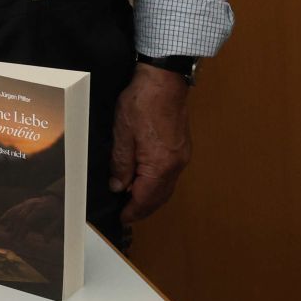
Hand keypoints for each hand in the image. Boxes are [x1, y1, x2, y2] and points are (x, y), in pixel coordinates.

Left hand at [110, 64, 192, 222]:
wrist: (164, 81)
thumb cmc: (141, 103)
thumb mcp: (122, 134)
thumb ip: (121, 164)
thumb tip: (118, 186)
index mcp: (160, 165)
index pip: (145, 198)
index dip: (132, 210)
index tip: (122, 218)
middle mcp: (176, 165)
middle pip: (159, 197)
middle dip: (143, 208)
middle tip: (127, 215)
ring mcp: (182, 157)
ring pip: (167, 187)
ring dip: (151, 198)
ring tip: (133, 202)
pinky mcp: (182, 148)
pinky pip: (170, 175)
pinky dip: (158, 184)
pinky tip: (146, 182)